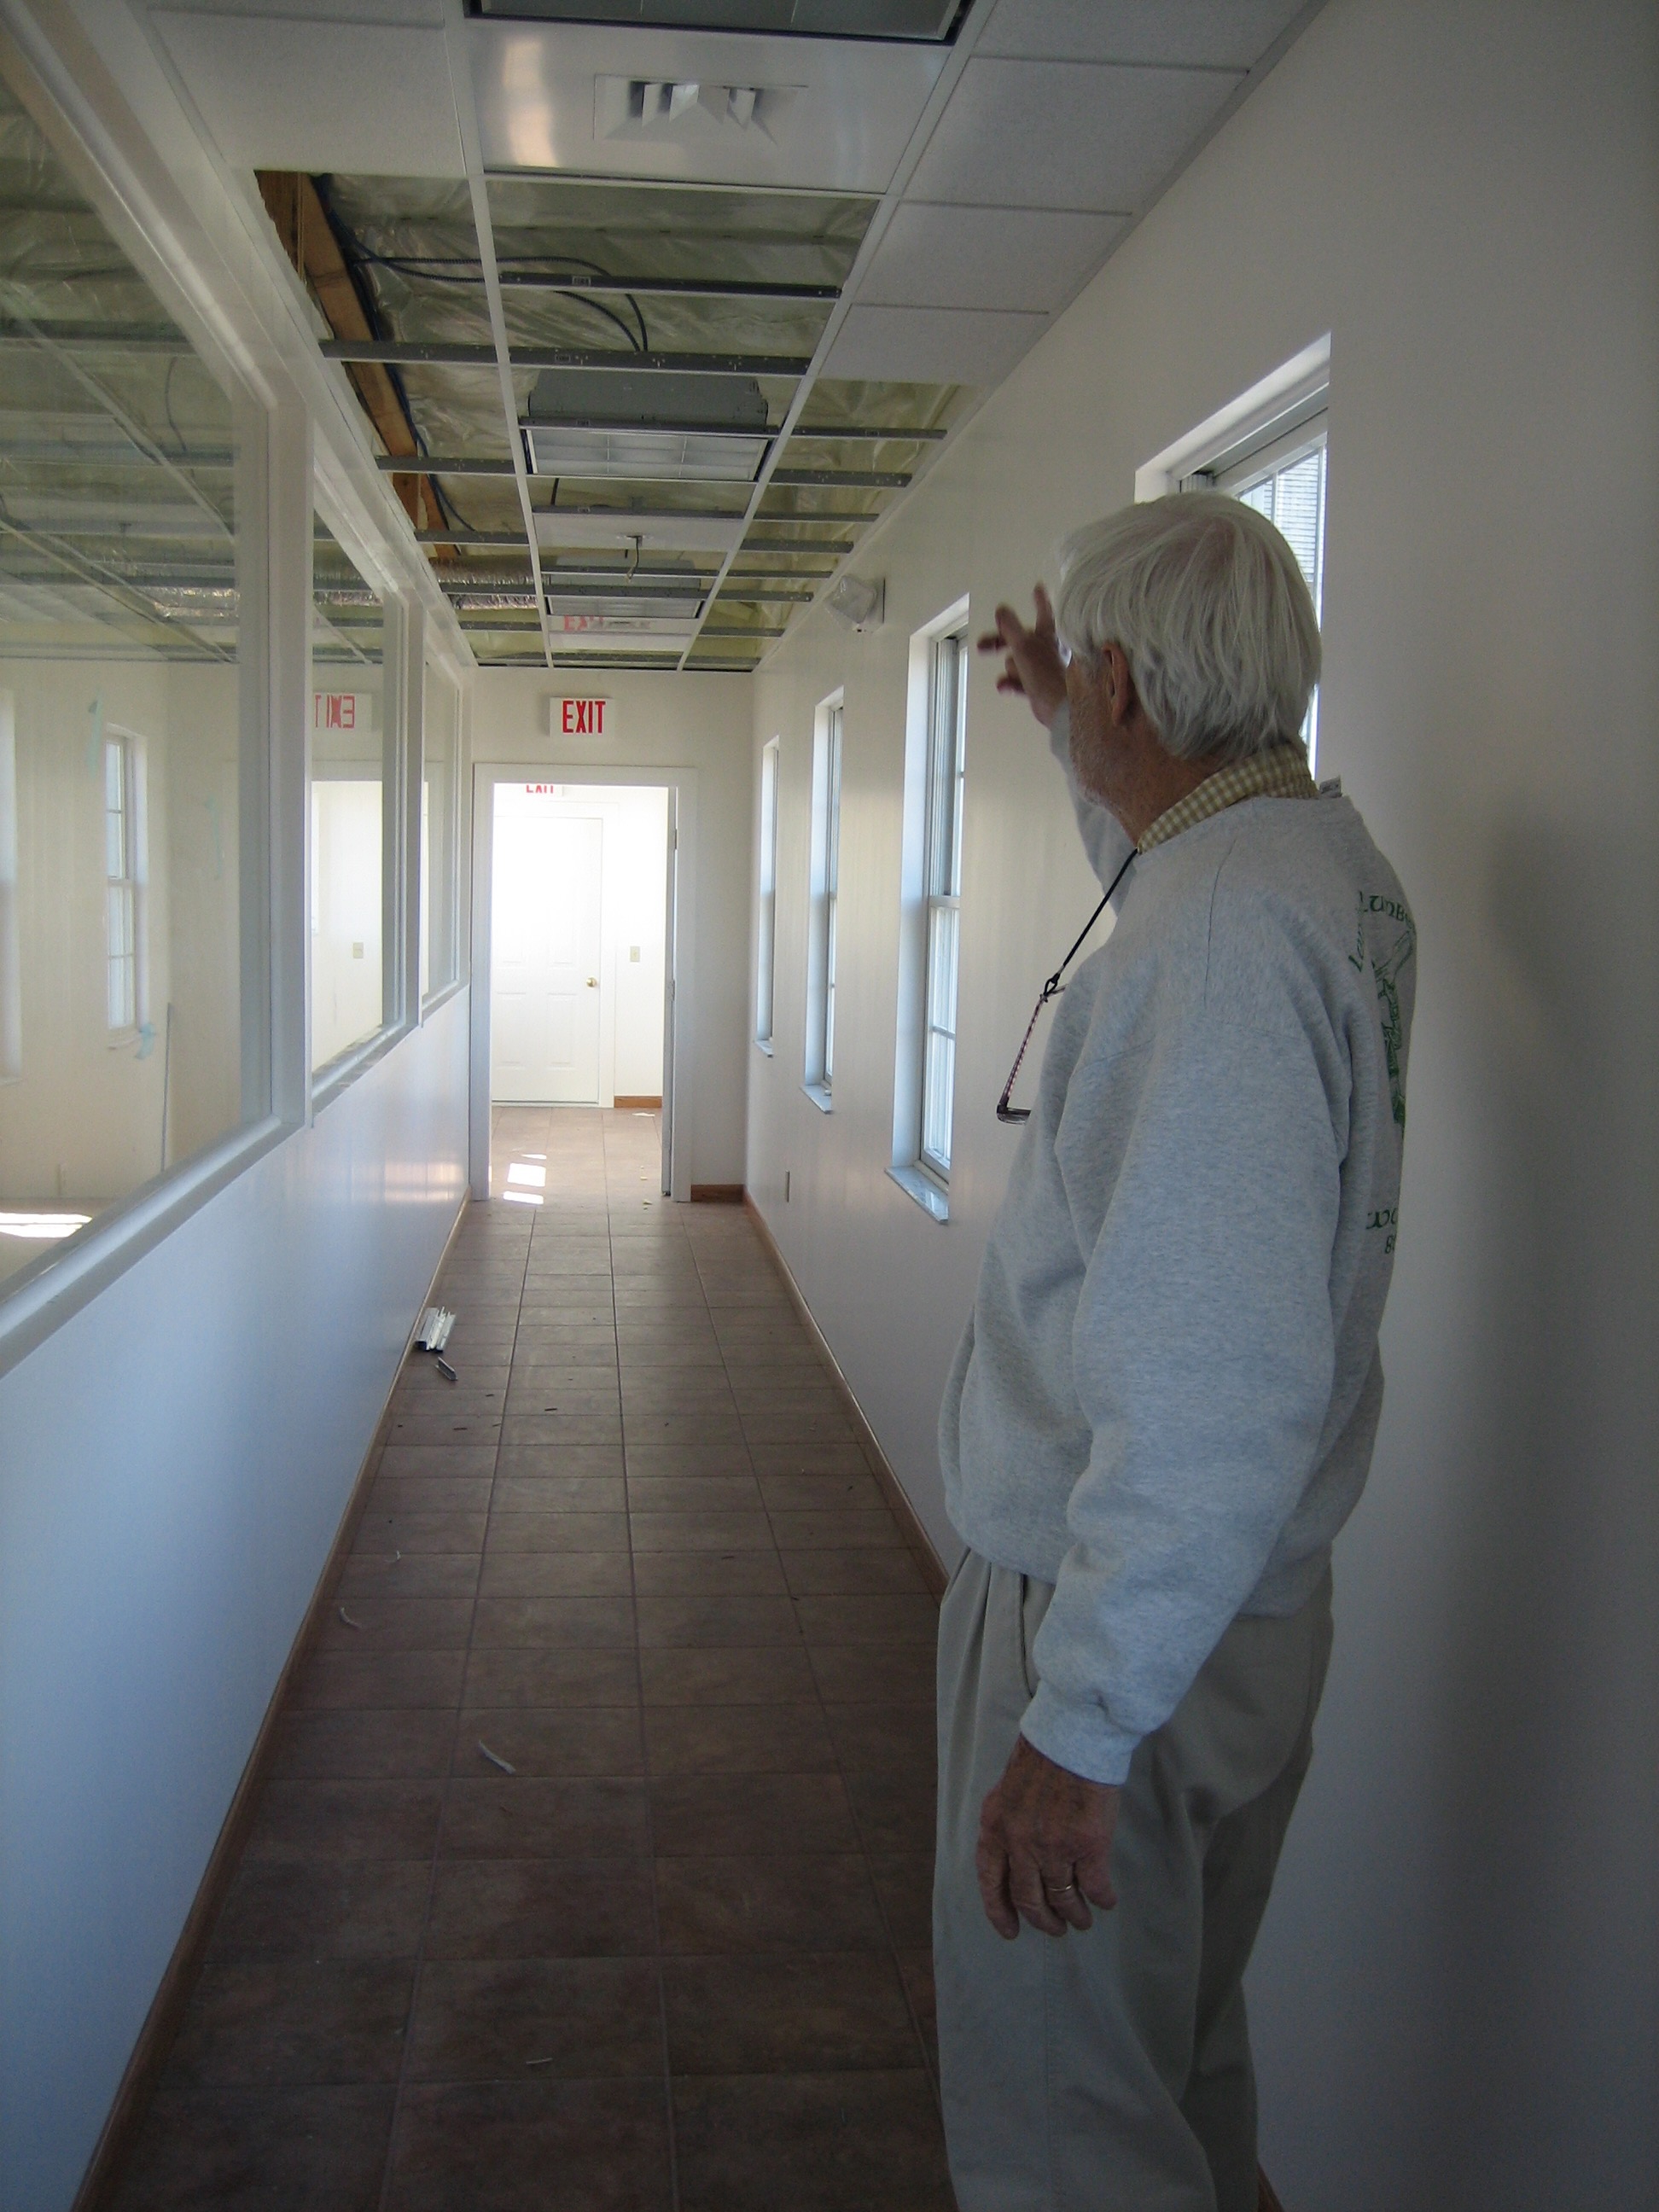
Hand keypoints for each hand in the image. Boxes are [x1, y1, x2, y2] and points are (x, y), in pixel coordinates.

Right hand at [976, 584, 1068, 727]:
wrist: (1059, 707)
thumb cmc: (1045, 672)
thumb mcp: (1023, 645)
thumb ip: (1010, 627)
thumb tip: (1001, 609)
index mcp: (1048, 634)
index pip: (1043, 611)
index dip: (1039, 599)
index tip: (1038, 587)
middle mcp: (1048, 648)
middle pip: (1019, 638)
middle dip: (999, 643)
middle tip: (982, 645)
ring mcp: (1044, 668)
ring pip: (1017, 661)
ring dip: (1010, 669)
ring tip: (1011, 676)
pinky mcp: (1040, 686)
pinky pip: (1019, 681)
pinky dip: (1011, 683)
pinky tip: (1004, 687)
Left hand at [976, 1733, 1118, 1939]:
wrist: (1075, 1734)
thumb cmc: (1045, 1755)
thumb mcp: (1010, 1790)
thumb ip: (1010, 1823)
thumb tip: (1017, 1855)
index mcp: (995, 1825)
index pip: (990, 1880)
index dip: (998, 1911)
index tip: (1009, 1930)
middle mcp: (1019, 1842)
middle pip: (1027, 1898)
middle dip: (1042, 1920)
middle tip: (1054, 1929)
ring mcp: (1053, 1847)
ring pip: (1061, 1899)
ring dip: (1073, 1915)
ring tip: (1081, 1920)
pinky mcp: (1087, 1846)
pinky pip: (1093, 1887)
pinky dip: (1101, 1899)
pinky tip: (1107, 1900)